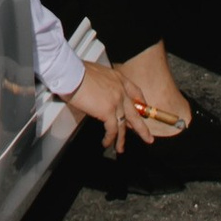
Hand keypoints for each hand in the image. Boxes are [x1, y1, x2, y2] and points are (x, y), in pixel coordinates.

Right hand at [63, 41, 193, 155]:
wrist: (71, 73)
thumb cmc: (77, 71)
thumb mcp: (97, 73)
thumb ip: (103, 84)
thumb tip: (98, 94)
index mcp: (119, 79)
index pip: (135, 92)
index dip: (140, 103)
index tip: (142, 109)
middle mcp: (121, 90)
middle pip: (136, 112)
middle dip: (142, 128)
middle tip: (148, 138)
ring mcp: (116, 101)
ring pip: (125, 124)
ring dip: (122, 139)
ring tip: (121, 148)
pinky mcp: (108, 111)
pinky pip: (112, 129)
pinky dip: (109, 138)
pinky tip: (106, 143)